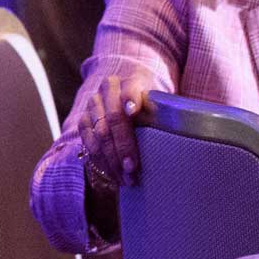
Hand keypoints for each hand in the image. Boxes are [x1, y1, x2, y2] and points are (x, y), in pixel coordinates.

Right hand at [72, 65, 157, 186]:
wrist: (130, 97)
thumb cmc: (151, 105)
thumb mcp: (160, 103)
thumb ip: (164, 112)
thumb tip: (174, 127)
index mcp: (131, 80)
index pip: (130, 89)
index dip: (130, 99)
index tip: (132, 111)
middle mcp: (108, 89)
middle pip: (113, 118)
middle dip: (123, 146)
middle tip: (133, 168)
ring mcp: (93, 105)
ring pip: (99, 133)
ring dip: (112, 159)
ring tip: (126, 179)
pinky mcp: (84, 120)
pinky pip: (88, 142)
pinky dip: (100, 160)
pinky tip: (113, 174)